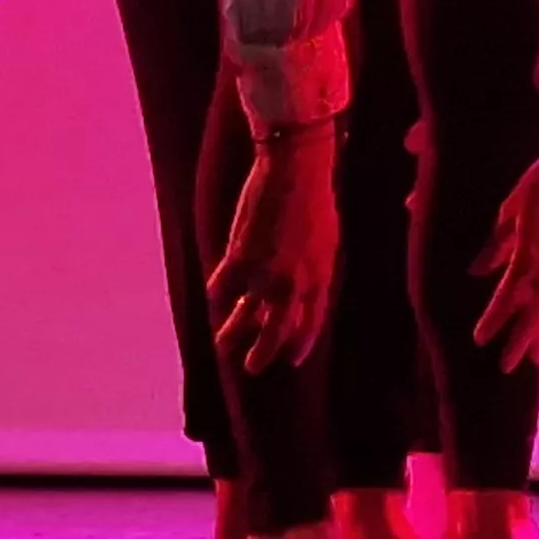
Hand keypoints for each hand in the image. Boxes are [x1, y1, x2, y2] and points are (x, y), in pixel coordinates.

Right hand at [208, 125, 341, 373]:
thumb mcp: (325, 240)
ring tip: (224, 346)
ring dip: (233, 333)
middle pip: (277, 331)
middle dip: (264, 353)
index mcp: (320, 278)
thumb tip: (300, 288)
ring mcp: (266, 274)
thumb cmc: (314, 198)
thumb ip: (313, 269)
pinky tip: (214, 296)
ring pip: (244, 316)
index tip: (291, 360)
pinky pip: (222, 287)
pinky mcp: (240, 258)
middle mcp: (294, 284)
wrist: (297, 170)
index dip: (300, 343)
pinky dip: (217, 291)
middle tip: (253, 368)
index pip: (311, 323)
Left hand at [474, 118, 538, 369]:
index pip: (510, 298)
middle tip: (509, 367)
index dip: (494, 321)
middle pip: (537, 315)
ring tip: (537, 356)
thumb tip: (476, 271)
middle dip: (521, 341)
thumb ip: (496, 244)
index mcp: (534, 254)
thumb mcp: (512, 209)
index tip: (480, 340)